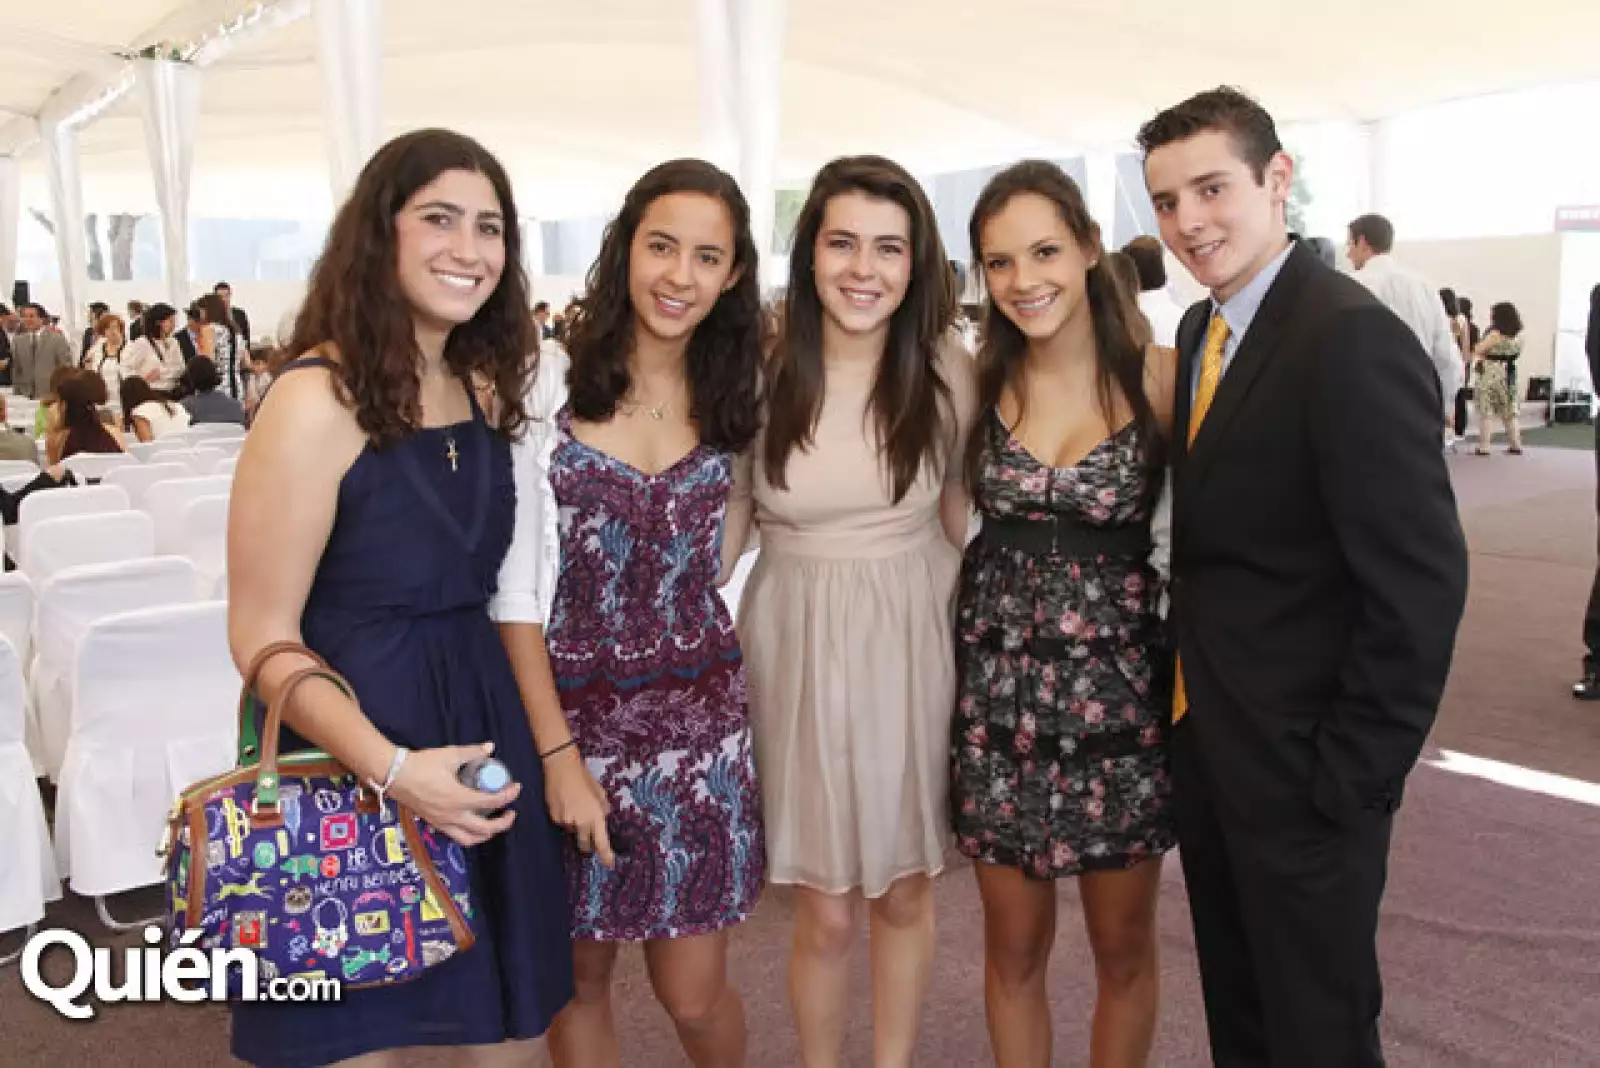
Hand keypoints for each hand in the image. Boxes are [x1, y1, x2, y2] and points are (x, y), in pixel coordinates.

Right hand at [388, 742, 520, 846]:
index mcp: (459, 799)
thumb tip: (490, 747)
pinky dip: (470, 835)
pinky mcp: (434, 824)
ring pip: (470, 839)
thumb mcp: (450, 755)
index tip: (516, 788)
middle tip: (511, 812)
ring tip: (495, 824)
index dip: (508, 795)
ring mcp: (443, 823)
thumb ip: (472, 752)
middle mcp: (453, 816)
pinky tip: (473, 824)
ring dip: (486, 834)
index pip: (492, 802)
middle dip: (503, 823)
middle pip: (485, 829)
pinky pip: (456, 836)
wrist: (394, 775)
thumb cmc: (421, 764)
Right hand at [543, 744, 614, 867]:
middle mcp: (580, 823)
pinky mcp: (553, 817)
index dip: (606, 856)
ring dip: (575, 826)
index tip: (609, 865)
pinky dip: (566, 818)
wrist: (560, 767)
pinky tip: (565, 803)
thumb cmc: (583, 777)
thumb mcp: (599, 791)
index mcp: (595, 816)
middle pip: (584, 844)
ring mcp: (565, 821)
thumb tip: (604, 815)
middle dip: (587, 845)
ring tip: (575, 806)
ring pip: (572, 831)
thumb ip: (602, 807)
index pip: (601, 843)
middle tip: (589, 842)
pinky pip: (562, 823)